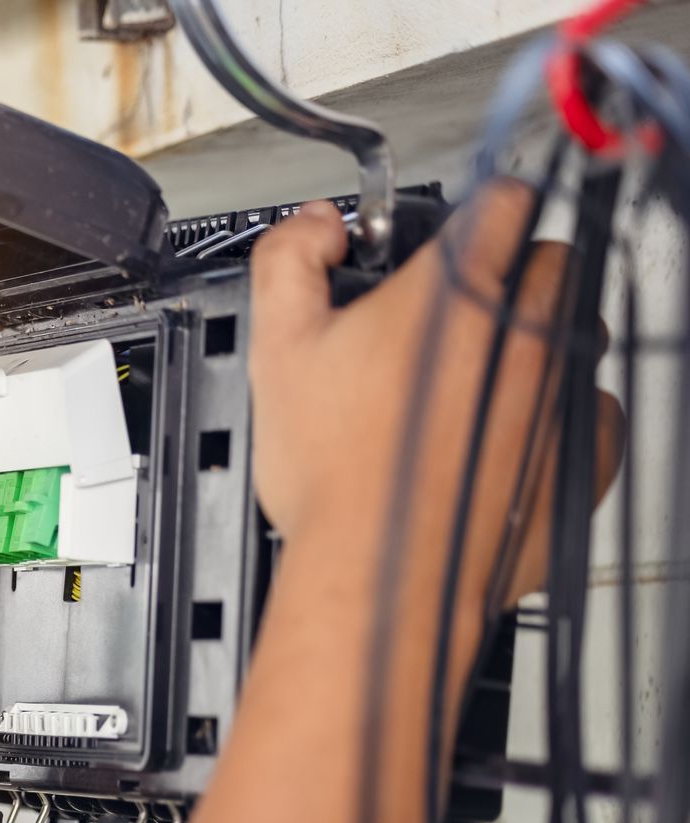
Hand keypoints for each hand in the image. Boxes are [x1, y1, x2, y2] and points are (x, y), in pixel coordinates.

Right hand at [248, 181, 621, 605]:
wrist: (380, 574)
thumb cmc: (336, 475)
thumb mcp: (277, 350)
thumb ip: (289, 261)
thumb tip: (314, 226)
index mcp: (456, 290)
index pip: (504, 200)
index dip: (478, 210)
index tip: (462, 234)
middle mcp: (525, 330)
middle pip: (551, 264)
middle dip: (509, 280)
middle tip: (455, 323)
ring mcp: (564, 391)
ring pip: (577, 336)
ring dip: (539, 347)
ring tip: (475, 392)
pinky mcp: (586, 452)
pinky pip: (595, 411)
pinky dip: (561, 419)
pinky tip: (507, 441)